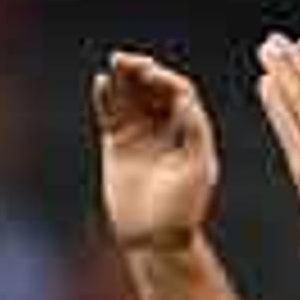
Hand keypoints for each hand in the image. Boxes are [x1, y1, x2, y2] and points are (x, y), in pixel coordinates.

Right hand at [94, 51, 218, 251]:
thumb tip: (185, 98)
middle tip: (128, 60)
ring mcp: (140, 136)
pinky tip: (102, 83)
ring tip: (115, 63)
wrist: (154, 239)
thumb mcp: (197, 167)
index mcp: (189, 131)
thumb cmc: (181, 208)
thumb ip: (193, 131)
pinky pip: (110, 115)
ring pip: (130, 98)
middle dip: (141, 72)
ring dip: (123, 79)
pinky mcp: (117, 146)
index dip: (165, 80)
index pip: (179, 93)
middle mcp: (165, 129)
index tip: (152, 74)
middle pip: (152, 90)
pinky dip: (106, 98)